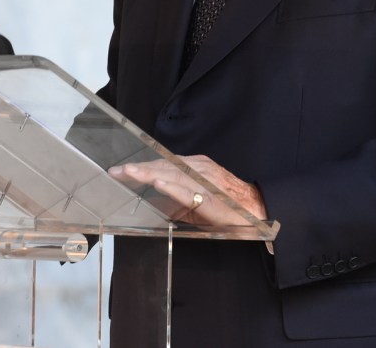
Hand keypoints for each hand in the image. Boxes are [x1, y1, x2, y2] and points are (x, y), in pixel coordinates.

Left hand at [108, 154, 266, 224]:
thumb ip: (176, 200)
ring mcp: (206, 181)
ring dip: (149, 172)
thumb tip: (153, 204)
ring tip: (129, 172)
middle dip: (139, 169)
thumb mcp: (197, 202)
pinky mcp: (212, 198)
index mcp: (195, 167)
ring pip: (173, 173)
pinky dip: (173, 186)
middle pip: (164, 165)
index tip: (121, 170)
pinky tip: (158, 183)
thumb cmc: (229, 207)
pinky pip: (189, 190)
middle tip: (116, 171)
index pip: (163, 164)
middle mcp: (200, 169)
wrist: (260, 211)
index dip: (142, 166)